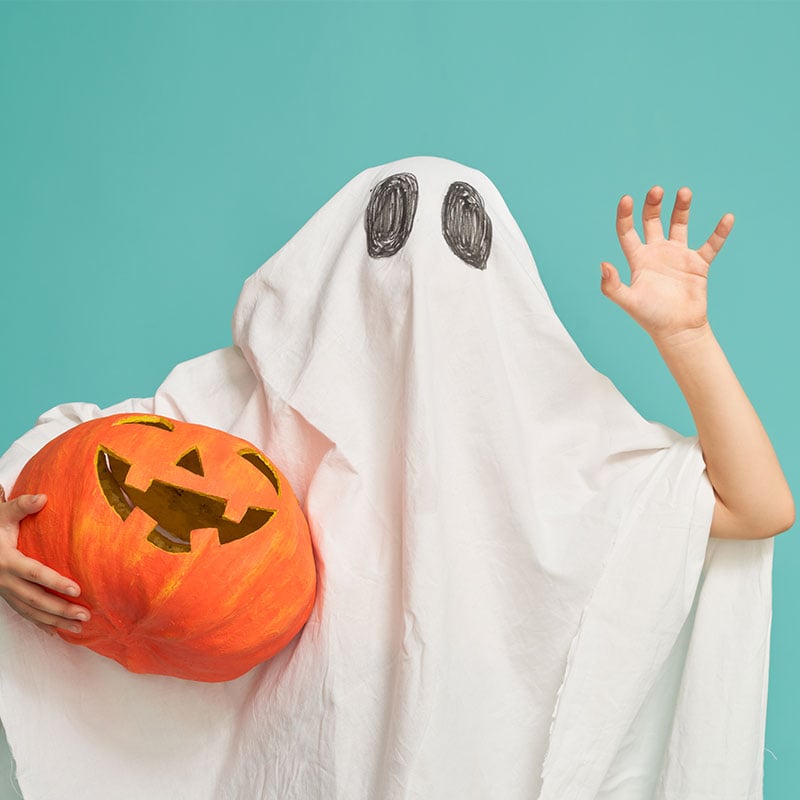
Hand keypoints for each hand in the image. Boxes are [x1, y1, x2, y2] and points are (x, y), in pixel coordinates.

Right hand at [0, 485, 89, 634]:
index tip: (78, 589)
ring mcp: (4, 591)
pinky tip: (57, 631)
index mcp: (7, 560)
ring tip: (80, 626)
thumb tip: (43, 497)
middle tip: (85, 615)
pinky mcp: (6, 596)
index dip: (55, 582)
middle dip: (60, 609)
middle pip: (35, 599)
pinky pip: (24, 614)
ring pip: (30, 611)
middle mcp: (4, 580)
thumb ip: (22, 506)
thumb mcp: (4, 514)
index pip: (34, 573)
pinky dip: (40, 623)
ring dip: (55, 621)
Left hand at [600, 186, 733, 345]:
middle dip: (653, 205)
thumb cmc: (650, 317)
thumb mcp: (628, 301)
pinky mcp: (698, 264)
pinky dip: (719, 232)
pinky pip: (711, 244)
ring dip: (681, 208)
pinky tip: (727, 217)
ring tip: (684, 192)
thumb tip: (603, 264)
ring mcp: (677, 256)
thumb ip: (612, 285)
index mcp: (638, 259)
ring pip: (679, 225)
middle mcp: (656, 253)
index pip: (627, 232)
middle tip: (656, 190)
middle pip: (652, 221)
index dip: (625, 215)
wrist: (677, 331)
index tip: (626, 199)